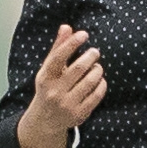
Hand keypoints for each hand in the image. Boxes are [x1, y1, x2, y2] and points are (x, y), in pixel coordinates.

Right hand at [16, 25, 107, 147]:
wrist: (45, 120)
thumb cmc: (49, 88)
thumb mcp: (49, 69)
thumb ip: (58, 48)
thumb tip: (66, 27)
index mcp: (45, 77)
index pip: (58, 57)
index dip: (71, 44)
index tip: (84, 34)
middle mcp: (54, 91)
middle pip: (78, 68)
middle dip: (90, 57)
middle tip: (95, 52)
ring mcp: (67, 104)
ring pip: (89, 82)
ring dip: (97, 70)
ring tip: (97, 67)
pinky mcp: (78, 114)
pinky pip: (96, 95)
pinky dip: (101, 85)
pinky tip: (100, 80)